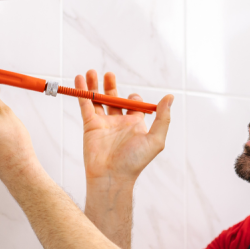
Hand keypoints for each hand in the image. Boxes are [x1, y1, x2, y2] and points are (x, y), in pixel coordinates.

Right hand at [77, 70, 172, 185]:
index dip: (134, 98)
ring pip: (98, 99)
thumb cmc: (135, 161)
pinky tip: (79, 80)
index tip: (133, 99)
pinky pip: (85, 105)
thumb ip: (163, 118)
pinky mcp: (90, 125)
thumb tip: (170, 97)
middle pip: (114, 98)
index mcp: (135, 124)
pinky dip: (82, 92)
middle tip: (109, 74)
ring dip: (94, 85)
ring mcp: (103, 123)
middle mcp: (119, 122)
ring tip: (91, 72)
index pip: (134, 104)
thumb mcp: (156, 139)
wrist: (112, 176)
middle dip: (111, 85)